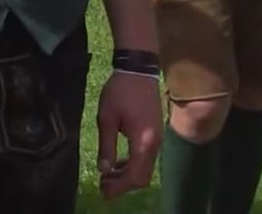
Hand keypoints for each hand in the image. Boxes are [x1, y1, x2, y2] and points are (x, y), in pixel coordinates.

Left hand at [95, 71, 161, 198]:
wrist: (138, 69)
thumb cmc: (120, 92)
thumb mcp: (106, 118)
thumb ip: (106, 146)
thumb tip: (104, 170)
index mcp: (144, 141)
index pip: (135, 175)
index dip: (120, 187)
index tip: (104, 190)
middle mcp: (155, 143)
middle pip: (143, 176)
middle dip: (123, 184)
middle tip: (103, 185)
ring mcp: (158, 138)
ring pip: (146, 168)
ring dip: (128, 175)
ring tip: (107, 175)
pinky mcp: (156, 133)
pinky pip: (147, 157)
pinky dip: (133, 164)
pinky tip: (119, 161)